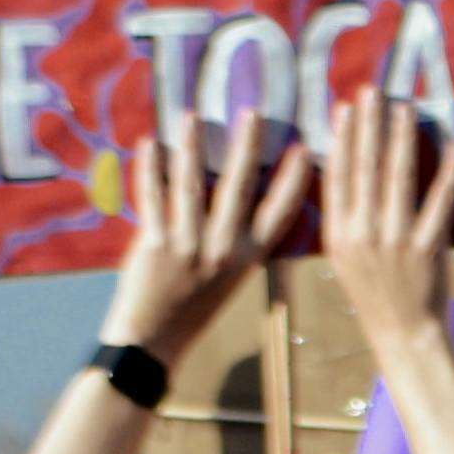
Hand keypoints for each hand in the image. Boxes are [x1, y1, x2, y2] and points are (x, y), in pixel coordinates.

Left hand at [96, 111, 313, 368]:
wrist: (153, 341)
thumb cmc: (194, 307)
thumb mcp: (232, 277)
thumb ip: (239, 239)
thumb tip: (243, 193)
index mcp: (248, 257)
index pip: (278, 211)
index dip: (292, 179)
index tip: (303, 148)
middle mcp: (223, 249)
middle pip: (238, 188)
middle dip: (246, 147)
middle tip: (252, 112)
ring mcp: (187, 245)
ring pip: (191, 185)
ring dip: (192, 147)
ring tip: (192, 116)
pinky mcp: (153, 244)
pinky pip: (152, 198)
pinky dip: (150, 169)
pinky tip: (151, 144)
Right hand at [320, 90, 453, 353]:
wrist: (403, 332)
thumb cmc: (373, 289)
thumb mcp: (344, 254)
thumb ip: (344, 214)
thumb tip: (344, 165)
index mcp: (338, 234)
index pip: (339, 176)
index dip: (343, 139)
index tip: (346, 107)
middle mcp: (363, 233)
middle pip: (366, 168)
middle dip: (369, 125)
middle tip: (373, 91)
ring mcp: (397, 239)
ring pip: (399, 177)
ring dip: (402, 137)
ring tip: (404, 107)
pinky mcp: (429, 246)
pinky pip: (440, 200)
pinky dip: (448, 171)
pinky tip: (453, 145)